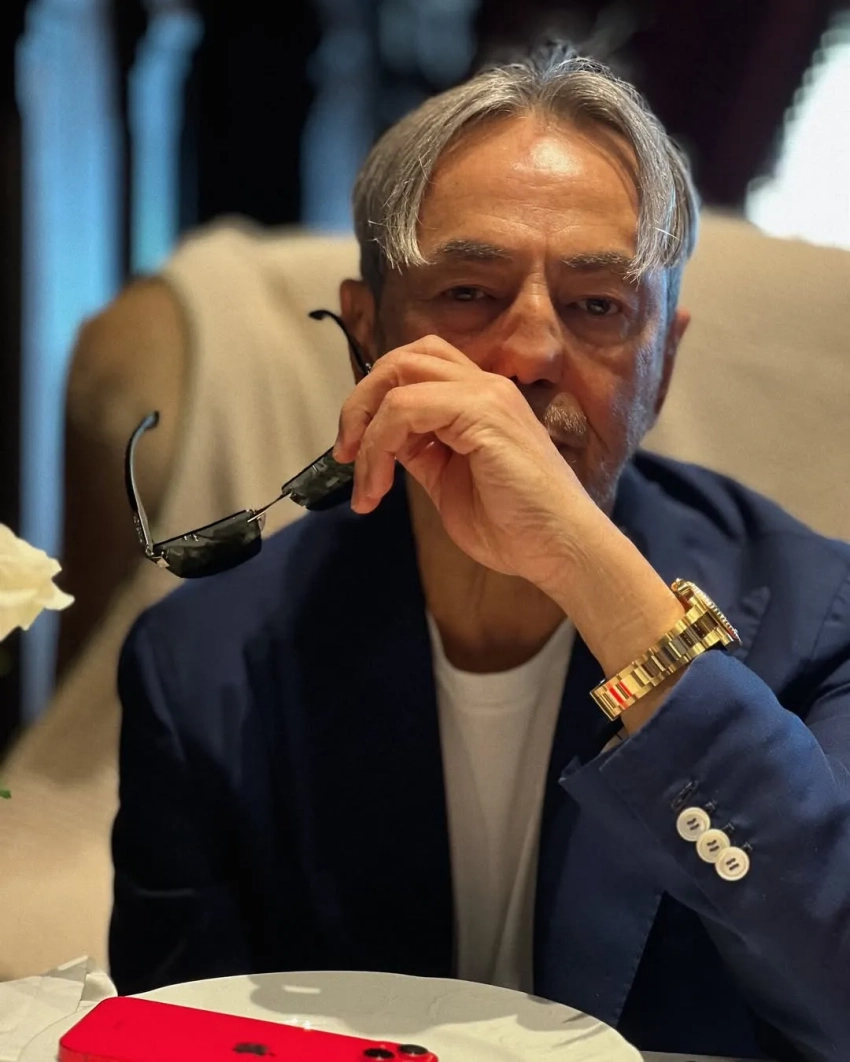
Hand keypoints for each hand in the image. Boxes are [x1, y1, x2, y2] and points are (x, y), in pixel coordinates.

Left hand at [333, 335, 596, 588]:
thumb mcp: (447, 482)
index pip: (416, 369)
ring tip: (362, 479)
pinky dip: (378, 446)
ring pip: (399, 375)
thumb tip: (382, 443)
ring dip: (364, 426)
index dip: (374, 402)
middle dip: (361, 402)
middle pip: (404, 357)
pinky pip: (406, 408)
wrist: (559, 549)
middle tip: (344, 452)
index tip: (353, 454)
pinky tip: (379, 486)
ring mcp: (485, 395)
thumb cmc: (514, 527)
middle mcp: (484, 387)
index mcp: (479, 401)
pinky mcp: (482, 413)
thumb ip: (419, 454)